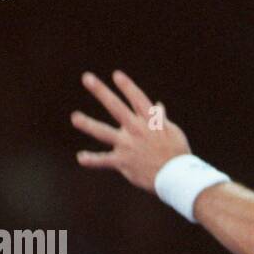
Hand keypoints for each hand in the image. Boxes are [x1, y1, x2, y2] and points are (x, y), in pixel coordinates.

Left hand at [71, 70, 190, 191]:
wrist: (177, 177)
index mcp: (151, 121)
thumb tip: (158, 105)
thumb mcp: (173, 132)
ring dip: (89, 124)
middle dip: (101, 92)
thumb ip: (161, 119)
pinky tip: (81, 158)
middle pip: (116, 107)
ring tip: (75, 118)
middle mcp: (137, 130)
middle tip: (87, 78)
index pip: (137, 99)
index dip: (127, 87)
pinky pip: (105, 160)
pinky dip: (92, 160)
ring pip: (104, 132)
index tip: (116, 75)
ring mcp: (128, 145)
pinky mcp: (123, 162)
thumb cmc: (178, 153)